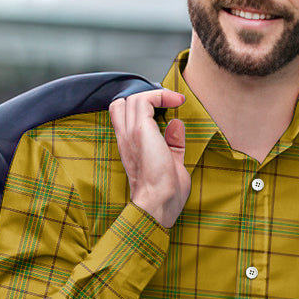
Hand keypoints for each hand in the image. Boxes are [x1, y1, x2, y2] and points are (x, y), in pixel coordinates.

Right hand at [109, 88, 187, 228]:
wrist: (158, 203)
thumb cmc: (165, 194)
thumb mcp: (172, 163)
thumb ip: (172, 144)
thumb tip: (176, 124)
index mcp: (129, 147)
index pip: (122, 116)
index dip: (141, 107)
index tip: (166, 109)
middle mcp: (125, 138)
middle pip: (122, 103)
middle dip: (144, 98)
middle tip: (167, 103)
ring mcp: (130, 134)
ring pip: (133, 98)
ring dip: (155, 95)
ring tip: (174, 100)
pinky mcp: (140, 131)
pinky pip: (145, 100)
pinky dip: (160, 96)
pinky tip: (176, 101)